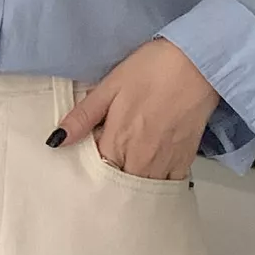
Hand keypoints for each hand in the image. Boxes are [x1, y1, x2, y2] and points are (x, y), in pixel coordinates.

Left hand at [49, 39, 219, 180]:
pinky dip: (157, 185)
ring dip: (132, 188)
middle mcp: (141, 159)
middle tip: (102, 176)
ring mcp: (165, 162)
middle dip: (109, 186)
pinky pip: (168, 185)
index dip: (87, 173)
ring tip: (125, 174)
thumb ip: (83, 117)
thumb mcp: (110, 86)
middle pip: (119, 188)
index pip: (96, 173)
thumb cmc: (152, 69)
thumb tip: (56, 140)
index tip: (82, 168)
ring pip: (143, 191)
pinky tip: (150, 174)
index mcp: (118, 141)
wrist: (198, 63)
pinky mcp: (185, 159)